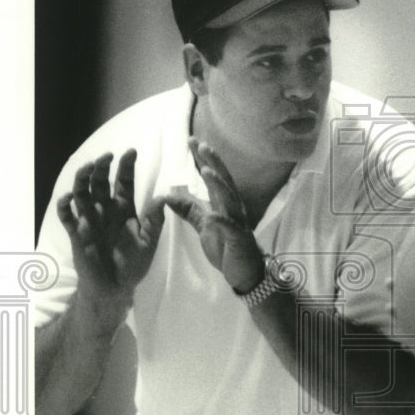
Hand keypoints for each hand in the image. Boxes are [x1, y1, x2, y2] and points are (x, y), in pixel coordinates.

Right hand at [56, 149, 164, 300]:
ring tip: (88, 167)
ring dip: (83, 179)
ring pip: (82, 193)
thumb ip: (154, 220)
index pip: (124, 182)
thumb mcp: (149, 241)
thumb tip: (164, 196)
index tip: (131, 151)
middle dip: (102, 167)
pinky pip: (67, 217)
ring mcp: (89, 220)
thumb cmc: (133, 264)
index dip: (126, 166)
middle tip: (107, 155)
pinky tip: (68, 197)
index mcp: (124, 209)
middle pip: (100, 182)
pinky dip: (65, 206)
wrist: (115, 288)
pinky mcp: (77, 233)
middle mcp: (105, 210)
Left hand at [162, 138, 265, 293]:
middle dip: (213, 162)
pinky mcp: (238, 240)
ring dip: (219, 185)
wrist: (245, 274)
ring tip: (207, 170)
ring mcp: (237, 223)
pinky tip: (213, 216)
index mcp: (223, 204)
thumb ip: (189, 210)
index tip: (192, 140)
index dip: (204, 159)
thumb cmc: (226, 248)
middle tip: (201, 144)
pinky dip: (221, 222)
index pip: (213, 176)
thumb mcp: (204, 226)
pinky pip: (229, 229)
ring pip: (229, 199)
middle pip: (223, 181)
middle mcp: (232, 209)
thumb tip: (168, 194)